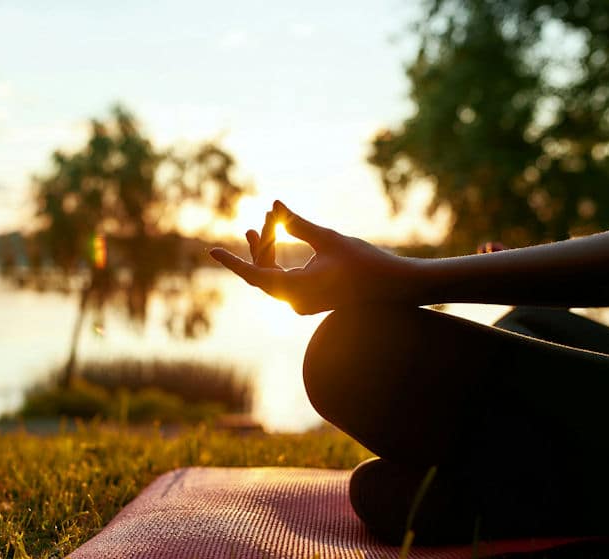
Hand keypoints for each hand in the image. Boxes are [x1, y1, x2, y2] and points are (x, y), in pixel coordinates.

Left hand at [210, 201, 424, 313]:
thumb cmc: (365, 262)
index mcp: (297, 290)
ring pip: (273, 275)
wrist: (396, 286)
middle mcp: (295, 302)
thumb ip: (297, 224)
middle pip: (264, 272)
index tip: (212, 251)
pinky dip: (279, 259)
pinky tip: (277, 239)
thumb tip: (274, 206)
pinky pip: (284, 279)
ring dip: (268, 250)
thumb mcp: (328, 239)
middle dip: (260, 244)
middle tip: (264, 217)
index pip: (255, 275)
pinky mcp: (310, 299)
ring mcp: (303, 303)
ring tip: (263, 223)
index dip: (233, 261)